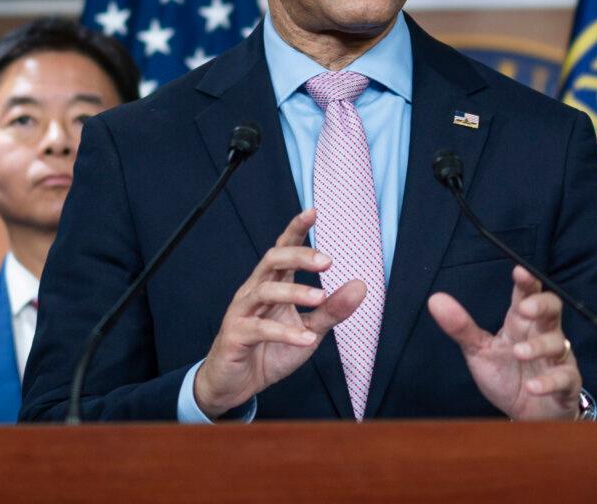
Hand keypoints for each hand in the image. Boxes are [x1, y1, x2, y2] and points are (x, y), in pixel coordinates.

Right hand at [194, 209, 365, 417]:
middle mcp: (255, 291)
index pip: (283, 249)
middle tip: (327, 261)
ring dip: (294, 292)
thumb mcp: (309, 330)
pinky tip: (306, 339)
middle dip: (298, 256)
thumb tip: (361, 285)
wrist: (235, 384)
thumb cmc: (270, 351)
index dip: (295, 229)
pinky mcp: (235, 335)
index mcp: (273, 284)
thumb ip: (332, 309)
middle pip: (272, 260)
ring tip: (320, 297)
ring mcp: (242, 312)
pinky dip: (285, 333)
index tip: (312, 211)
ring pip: (265, 290)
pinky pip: (260, 329)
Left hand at [428, 265, 580, 420]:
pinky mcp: (566, 383)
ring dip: (539, 346)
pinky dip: (549, 382)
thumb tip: (435, 299)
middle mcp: (542, 335)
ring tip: (519, 352)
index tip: (519, 270)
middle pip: (552, 309)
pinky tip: (533, 386)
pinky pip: (565, 378)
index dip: (527, 282)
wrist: (524, 416)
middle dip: (541, 305)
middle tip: (525, 309)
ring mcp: (557, 359)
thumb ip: (461, 327)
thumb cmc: (505, 376)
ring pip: (558, 343)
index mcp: (520, 324)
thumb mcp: (478, 351)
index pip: (527, 295)